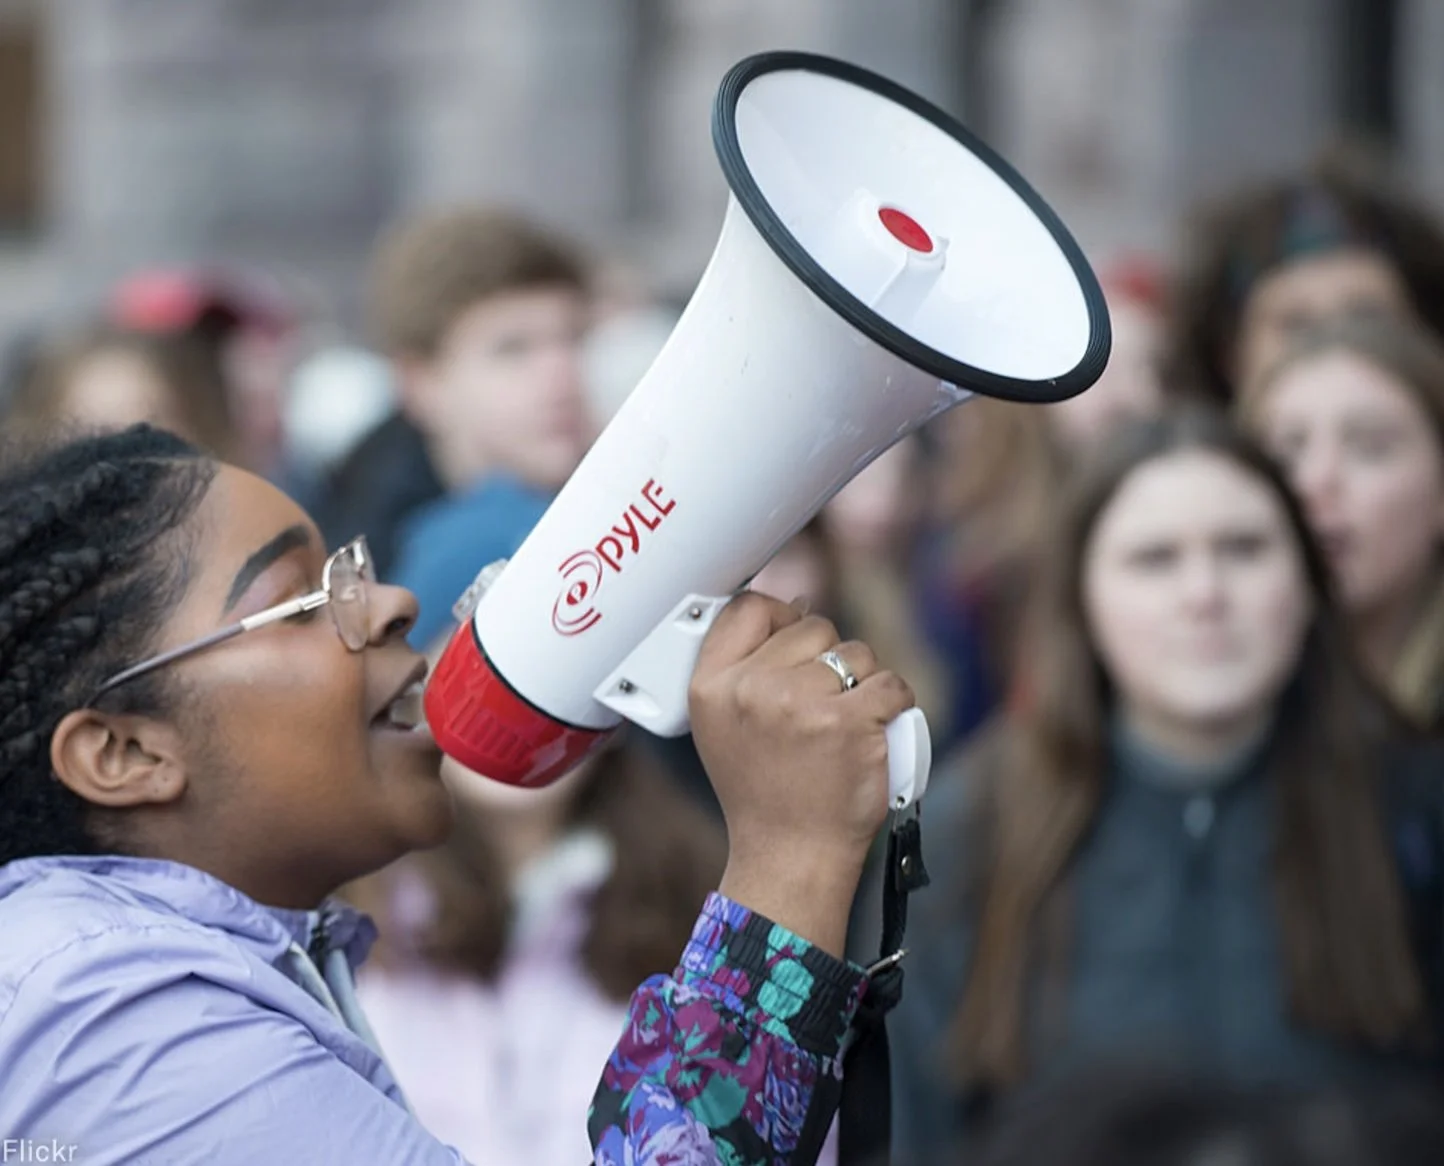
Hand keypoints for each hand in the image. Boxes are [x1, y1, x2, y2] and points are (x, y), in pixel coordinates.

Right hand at [688, 591, 915, 955]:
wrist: (790, 856)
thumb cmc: (764, 792)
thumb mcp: (723, 725)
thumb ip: (744, 667)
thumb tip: (798, 607)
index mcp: (712, 686)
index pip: (749, 607)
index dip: (779, 616)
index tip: (793, 645)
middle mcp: (750, 689)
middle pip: (811, 625)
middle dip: (826, 657)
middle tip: (819, 706)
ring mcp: (801, 704)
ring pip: (855, 653)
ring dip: (862, 679)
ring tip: (845, 722)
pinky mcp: (850, 723)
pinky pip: (891, 683)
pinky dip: (895, 702)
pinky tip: (879, 724)